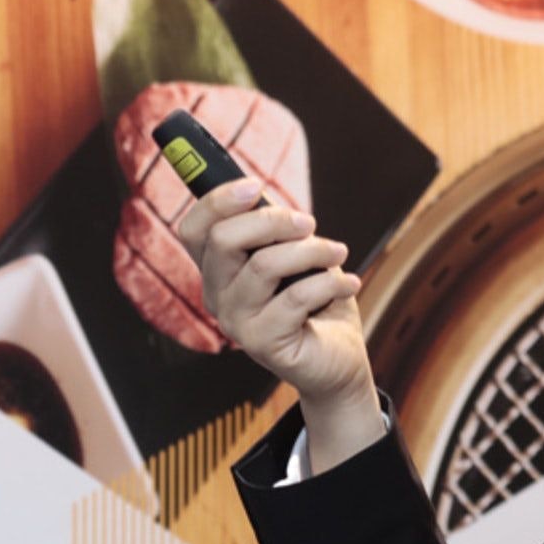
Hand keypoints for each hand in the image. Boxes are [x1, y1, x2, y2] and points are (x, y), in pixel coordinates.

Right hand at [175, 177, 378, 424]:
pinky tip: (350, 283)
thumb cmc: (316, 301)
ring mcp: (235, 322)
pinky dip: (331, 283)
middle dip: (273, 221)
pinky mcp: (262, 343)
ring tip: (339, 252)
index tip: (256, 185)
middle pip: (223, 240)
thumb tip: (260, 191)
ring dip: (311, 250)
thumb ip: (275, 229)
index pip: (194, 229)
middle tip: (309, 223)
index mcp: (218, 270)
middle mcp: (217, 296)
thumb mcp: (296, 254)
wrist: (339, 358)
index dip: (218, 201)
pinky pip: (296, 297)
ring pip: (264, 265)